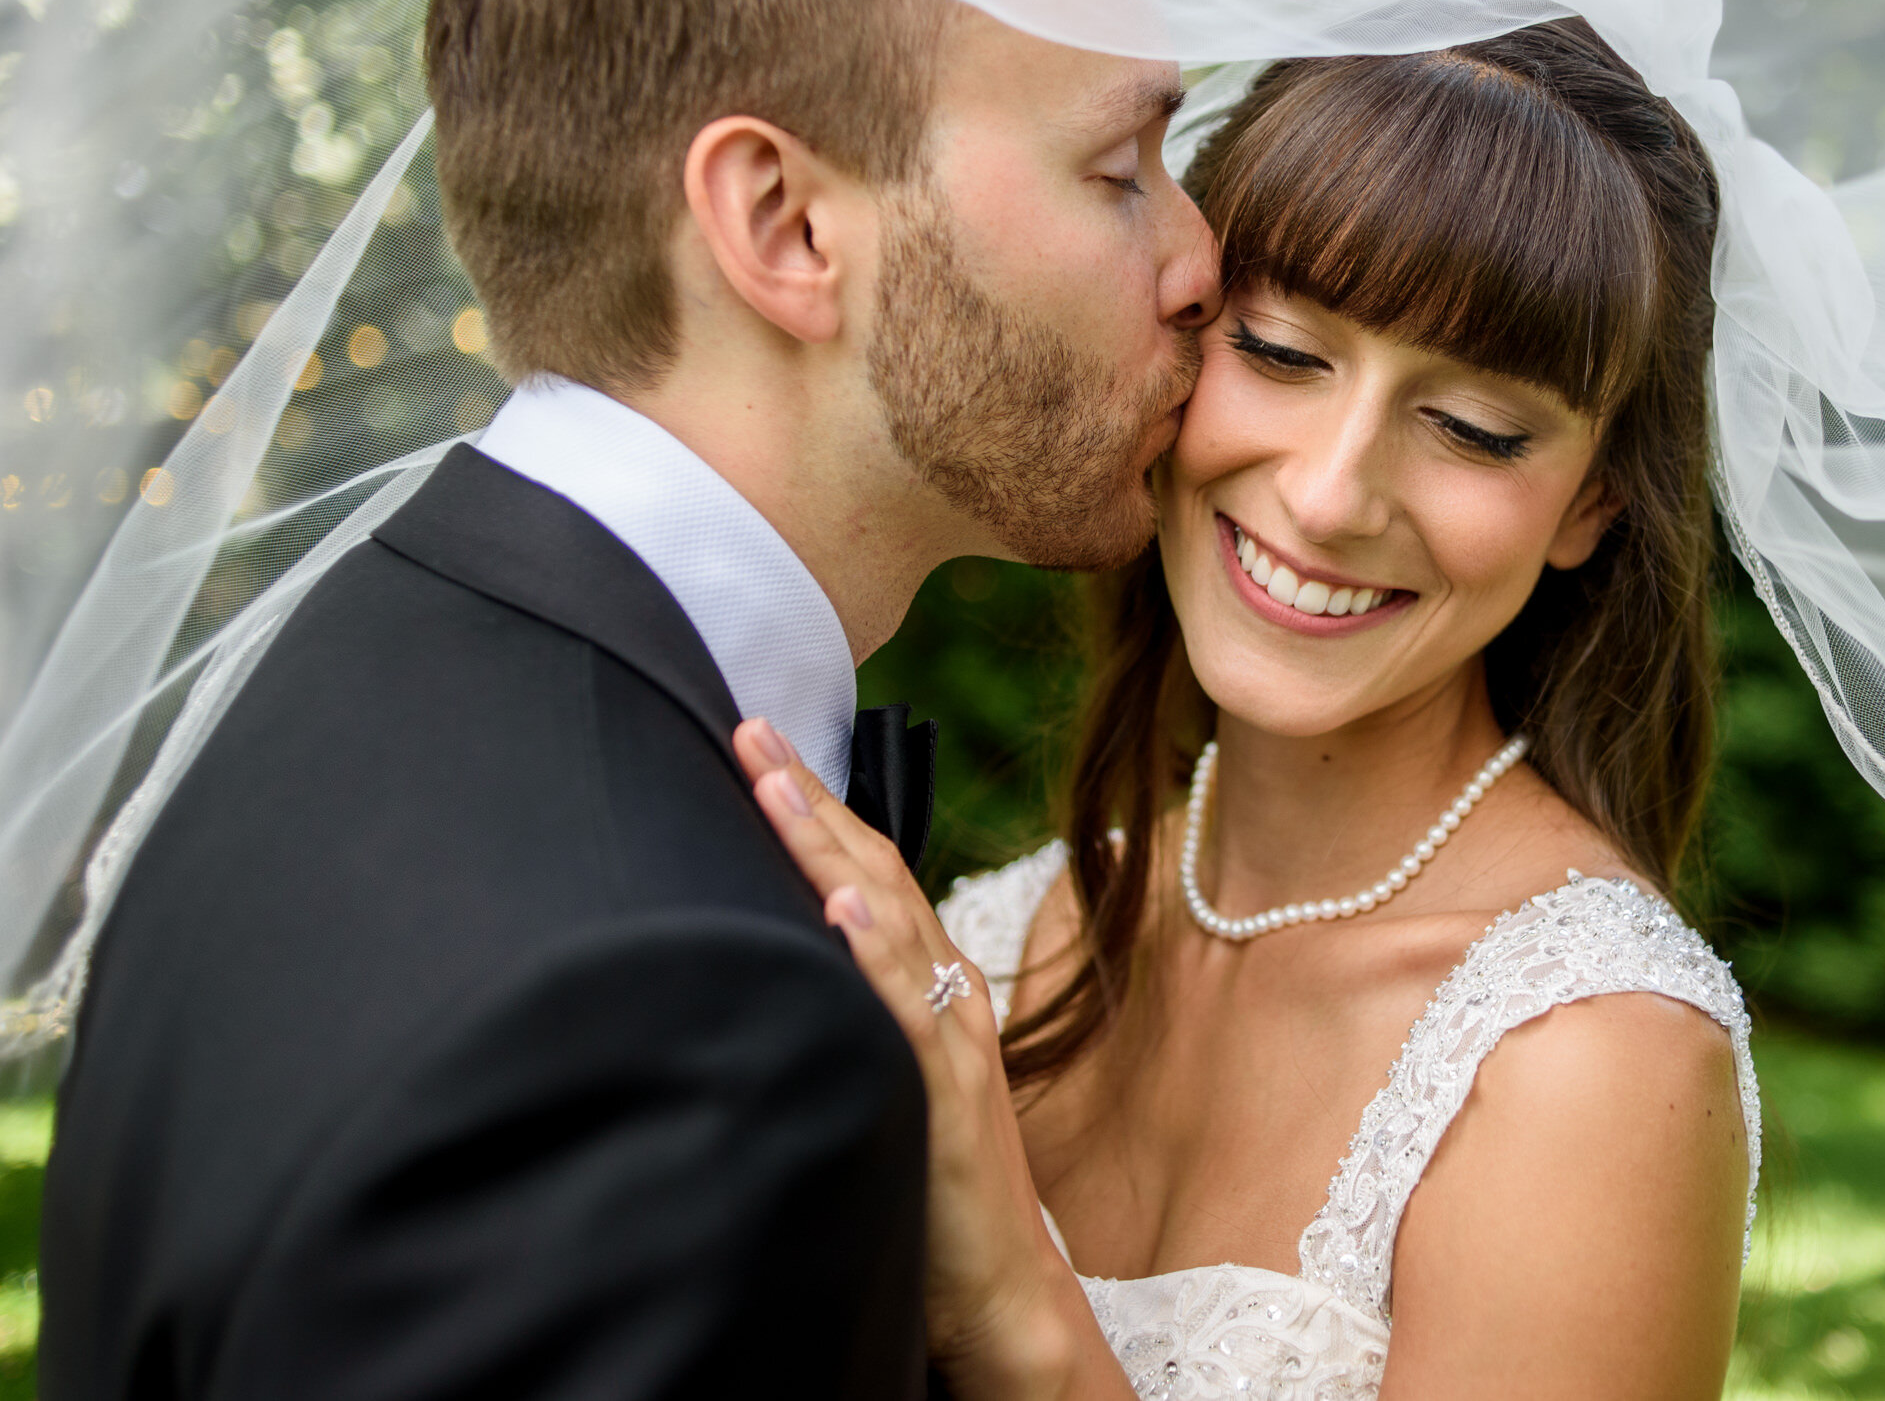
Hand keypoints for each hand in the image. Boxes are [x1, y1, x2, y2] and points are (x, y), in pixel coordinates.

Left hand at [734, 720, 1119, 1398]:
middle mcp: (946, 995)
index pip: (870, 875)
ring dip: (829, 850)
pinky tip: (841, 913)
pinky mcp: (943, 1100)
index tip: (759, 748)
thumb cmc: (935, 1190)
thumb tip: (793, 958)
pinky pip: (907, 1017)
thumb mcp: (889, 1080)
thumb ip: (855, 1016)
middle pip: (877, 874)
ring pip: (887, 923)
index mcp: (932, 986)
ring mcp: (948, 1042)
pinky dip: (874, 958)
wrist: (1001, 1290)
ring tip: (778, 787)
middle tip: (749, 729)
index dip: (817, 810)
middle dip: (811, 800)